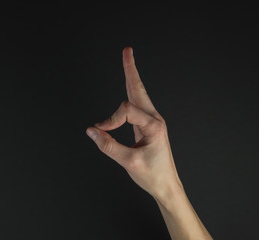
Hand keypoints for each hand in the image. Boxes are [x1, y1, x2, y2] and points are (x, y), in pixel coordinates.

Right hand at [86, 47, 182, 199]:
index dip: (110, 120)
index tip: (100, 132)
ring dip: (131, 77)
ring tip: (127, 60)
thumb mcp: (129, 162)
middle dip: (131, 70)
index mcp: (154, 125)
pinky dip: (130, 92)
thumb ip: (108, 145)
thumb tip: (92, 131)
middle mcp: (155, 119)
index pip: (126, 111)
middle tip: (127, 50)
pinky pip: (137, 105)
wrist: (167, 185)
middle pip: (138, 89)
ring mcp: (152, 121)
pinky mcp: (147, 126)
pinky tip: (128, 86)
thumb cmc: (153, 175)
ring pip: (139, 94)